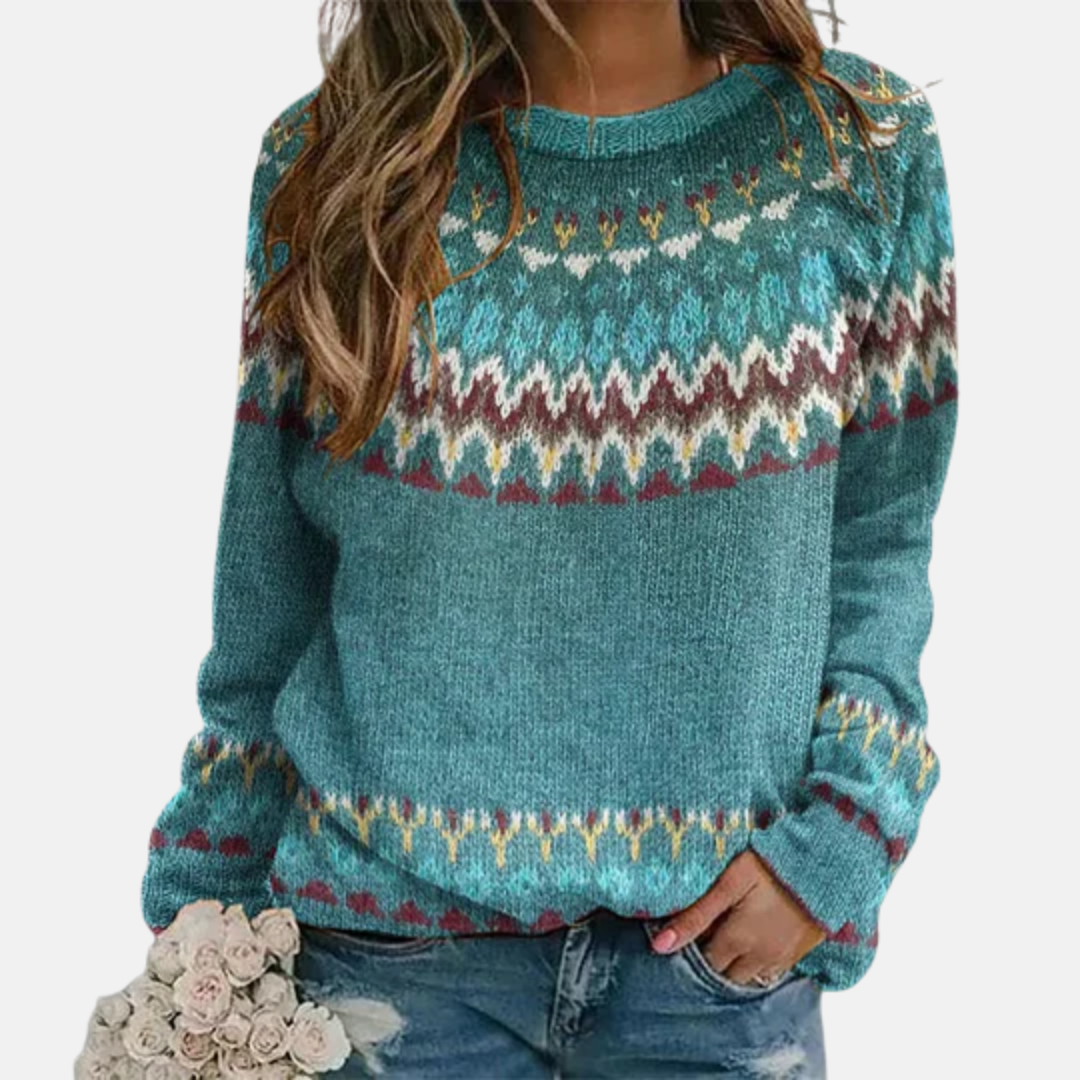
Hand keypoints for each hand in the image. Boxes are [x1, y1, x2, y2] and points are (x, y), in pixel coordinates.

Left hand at [649, 850, 826, 984]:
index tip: (686, 930)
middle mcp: (759, 958)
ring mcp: (782, 958)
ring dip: (734, 963)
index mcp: (738, 941)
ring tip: (727, 935)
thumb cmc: (772, 864)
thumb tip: (659, 946)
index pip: (703, 961)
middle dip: (711, 958)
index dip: (691, 947)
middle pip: (724, 973)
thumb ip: (696, 915)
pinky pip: (771, 972)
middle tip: (705, 931)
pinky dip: (757, 963)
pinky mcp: (799, 953)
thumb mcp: (729, 883)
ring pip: (748, 976)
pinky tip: (752, 941)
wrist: (826, 864)